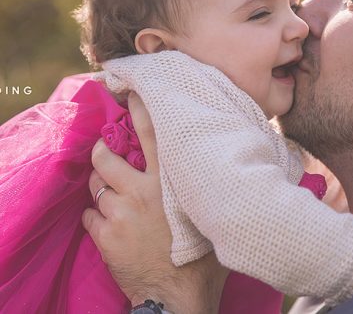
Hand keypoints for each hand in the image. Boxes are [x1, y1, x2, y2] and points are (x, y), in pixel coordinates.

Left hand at [82, 92, 227, 312]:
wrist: (179, 298)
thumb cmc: (203, 255)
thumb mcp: (213, 212)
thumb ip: (210, 185)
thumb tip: (229, 161)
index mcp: (169, 180)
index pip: (150, 133)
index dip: (139, 109)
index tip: (130, 93)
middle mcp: (142, 191)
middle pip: (106, 158)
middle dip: (101, 151)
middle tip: (104, 150)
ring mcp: (120, 214)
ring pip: (96, 187)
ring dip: (100, 188)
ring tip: (110, 194)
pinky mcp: (106, 237)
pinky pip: (89, 216)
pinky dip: (95, 217)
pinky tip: (109, 224)